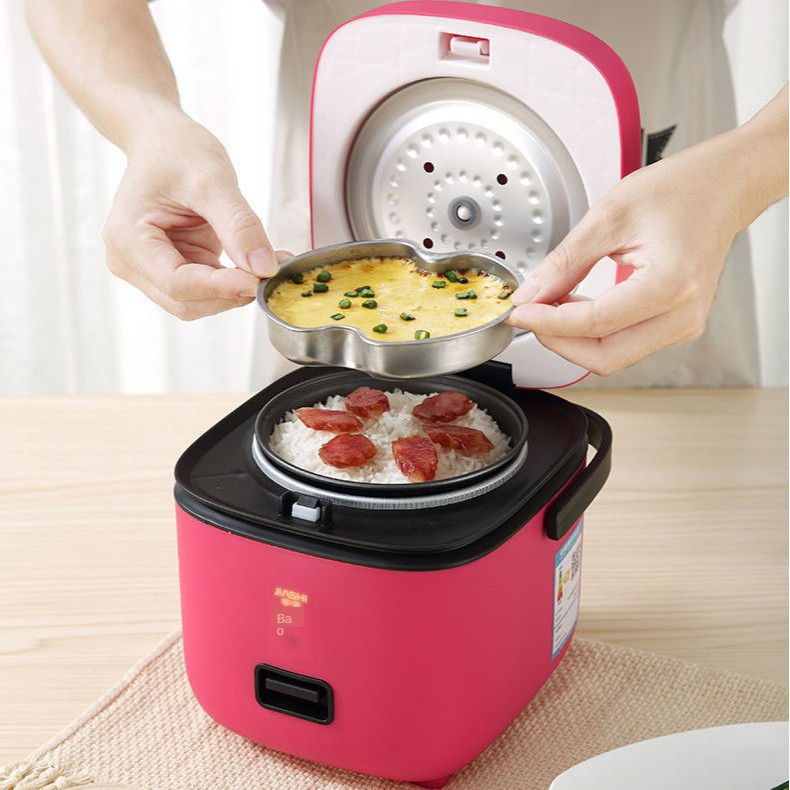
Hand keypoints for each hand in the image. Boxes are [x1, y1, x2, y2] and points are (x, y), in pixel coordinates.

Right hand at [102, 108, 289, 318]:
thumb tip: (264, 268)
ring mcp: (152, 270)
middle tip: (272, 275)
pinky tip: (260, 265)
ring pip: (200, 302)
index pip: (178, 284)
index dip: (221, 288)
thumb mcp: (212, 181)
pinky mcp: (175, 270)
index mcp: (128, 240)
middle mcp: (132, 263)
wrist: (162, 140)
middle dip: (230, 294)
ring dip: (237, 291)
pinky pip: (208, 289)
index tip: (260, 280)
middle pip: (187, 302)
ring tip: (272, 265)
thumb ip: (239, 226)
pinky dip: (236, 282)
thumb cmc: (176, 151)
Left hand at [507, 139, 743, 374]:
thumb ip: (564, 262)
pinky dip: (591, 333)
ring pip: (612, 356)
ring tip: (551, 304)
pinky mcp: (675, 326)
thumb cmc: (681, 190)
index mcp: (671, 285)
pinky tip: (574, 306)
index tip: (519, 311)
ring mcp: (683, 325)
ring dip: (573, 338)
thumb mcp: (609, 216)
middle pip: (604, 357)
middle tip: (530, 312)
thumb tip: (530, 294)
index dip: (548, 323)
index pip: (595, 324)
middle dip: (558, 340)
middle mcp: (683, 315)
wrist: (725, 186)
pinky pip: (623, 344)